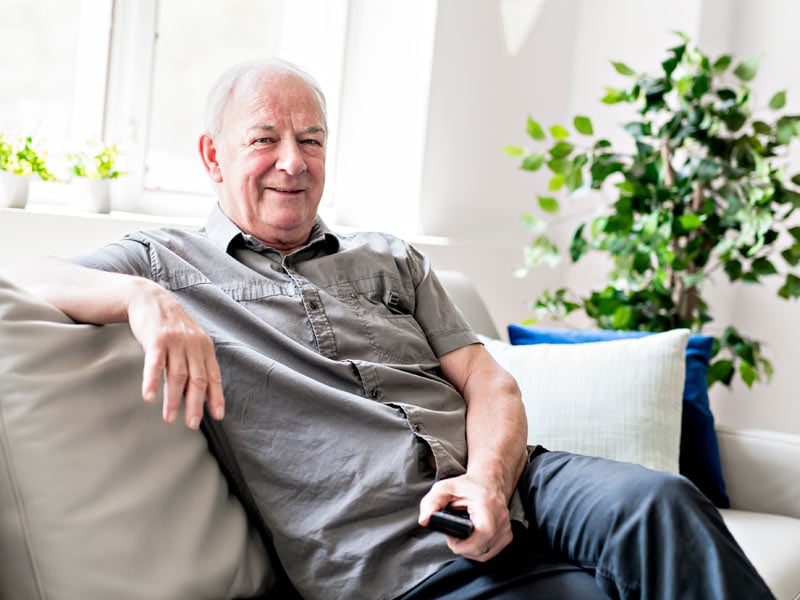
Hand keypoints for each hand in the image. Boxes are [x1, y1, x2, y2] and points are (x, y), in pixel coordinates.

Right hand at [126, 280, 224, 428]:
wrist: (151, 299)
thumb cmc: (171, 326)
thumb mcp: (191, 341)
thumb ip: (197, 363)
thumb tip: (203, 393)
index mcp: (204, 347)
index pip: (213, 376)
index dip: (216, 397)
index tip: (217, 416)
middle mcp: (193, 345)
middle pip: (197, 379)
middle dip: (195, 404)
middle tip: (192, 424)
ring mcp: (175, 342)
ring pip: (177, 375)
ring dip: (173, 399)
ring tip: (169, 418)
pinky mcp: (156, 339)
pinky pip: (155, 364)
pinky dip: (152, 381)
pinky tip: (149, 396)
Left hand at [418, 474, 512, 560]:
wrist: (488, 482)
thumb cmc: (466, 486)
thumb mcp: (444, 488)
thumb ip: (432, 503)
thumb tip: (424, 520)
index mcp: (488, 507)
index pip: (480, 538)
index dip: (462, 544)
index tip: (451, 535)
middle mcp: (501, 519)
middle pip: (480, 550)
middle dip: (461, 547)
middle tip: (453, 534)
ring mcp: (506, 529)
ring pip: (484, 555)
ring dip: (469, 550)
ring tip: (462, 536)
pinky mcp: (507, 536)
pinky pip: (490, 553)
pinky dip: (478, 550)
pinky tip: (471, 539)